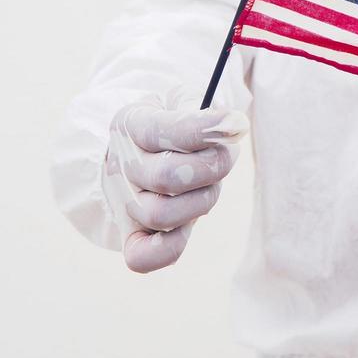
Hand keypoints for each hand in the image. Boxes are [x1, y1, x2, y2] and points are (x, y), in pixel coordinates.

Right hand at [103, 89, 247, 272]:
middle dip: (213, 166)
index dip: (205, 129)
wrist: (141, 150)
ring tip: (211, 183)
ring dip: (203, 199)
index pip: (163, 129)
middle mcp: (119, 165)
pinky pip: (143, 257)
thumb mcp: (182, 99)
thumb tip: (232, 125)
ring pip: (161, 215)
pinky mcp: (132, 235)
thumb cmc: (173, 122)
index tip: (237, 123)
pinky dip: (170, 246)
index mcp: (130, 124)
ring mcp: (123, 203)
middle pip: (167, 177)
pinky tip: (190, 220)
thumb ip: (202, 108)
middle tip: (228, 153)